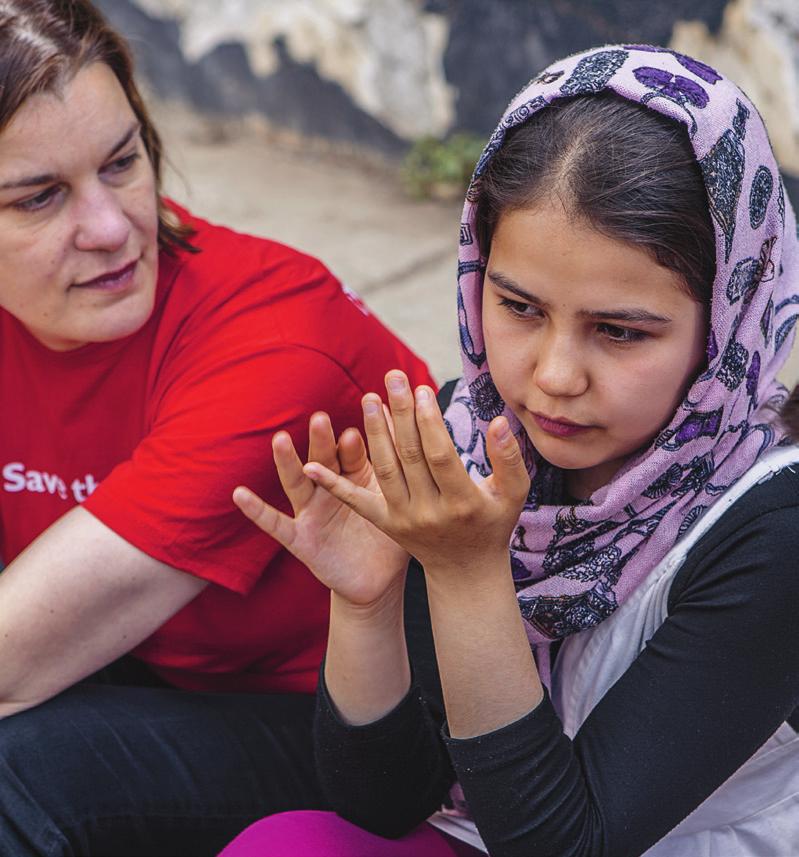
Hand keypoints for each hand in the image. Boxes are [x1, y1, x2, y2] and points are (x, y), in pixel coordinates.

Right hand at [233, 412, 408, 606]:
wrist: (380, 581)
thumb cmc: (389, 536)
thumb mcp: (390, 502)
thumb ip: (394, 472)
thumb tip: (407, 430)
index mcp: (353, 479)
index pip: (351, 454)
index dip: (353, 441)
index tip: (353, 428)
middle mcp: (328, 491)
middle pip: (323, 461)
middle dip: (321, 441)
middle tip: (321, 419)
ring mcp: (311, 513)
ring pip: (297, 483)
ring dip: (287, 462)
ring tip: (281, 440)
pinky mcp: (300, 540)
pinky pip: (275, 524)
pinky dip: (257, 511)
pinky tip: (240, 494)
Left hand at [303, 372, 529, 579]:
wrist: (465, 570)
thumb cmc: (493, 523)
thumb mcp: (513, 494)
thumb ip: (508, 457)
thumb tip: (499, 421)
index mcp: (462, 502)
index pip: (440, 454)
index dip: (429, 421)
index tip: (422, 389)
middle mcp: (430, 512)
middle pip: (409, 455)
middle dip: (399, 413)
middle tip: (392, 377)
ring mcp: (404, 519)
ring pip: (385, 469)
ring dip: (374, 433)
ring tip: (368, 398)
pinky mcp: (385, 524)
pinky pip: (356, 502)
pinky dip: (332, 485)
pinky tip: (309, 466)